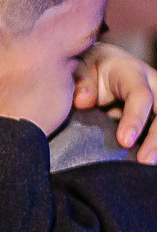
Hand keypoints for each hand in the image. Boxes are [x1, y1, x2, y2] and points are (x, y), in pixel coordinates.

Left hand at [73, 43, 156, 162]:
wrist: (98, 67)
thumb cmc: (88, 69)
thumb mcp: (81, 68)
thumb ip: (82, 82)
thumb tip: (82, 100)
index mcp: (131, 73)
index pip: (140, 95)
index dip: (135, 119)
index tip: (124, 141)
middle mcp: (151, 84)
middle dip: (156, 138)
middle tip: (144, 161)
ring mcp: (156, 101)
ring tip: (148, 164)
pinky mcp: (153, 114)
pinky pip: (156, 126)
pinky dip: (154, 144)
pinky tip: (148, 162)